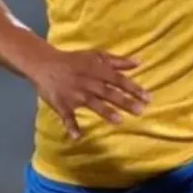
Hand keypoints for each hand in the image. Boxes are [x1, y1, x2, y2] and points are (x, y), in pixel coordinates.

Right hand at [32, 47, 149, 138]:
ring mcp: (75, 95)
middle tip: (140, 111)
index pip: (118, 80)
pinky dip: (71, 126)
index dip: (133, 88)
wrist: (45, 64)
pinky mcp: (62, 105)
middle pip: (109, 92)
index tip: (148, 97)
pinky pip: (67, 117)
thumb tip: (139, 62)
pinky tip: (77, 136)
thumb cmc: (74, 61)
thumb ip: (117, 61)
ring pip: (92, 103)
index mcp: (97, 70)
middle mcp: (88, 83)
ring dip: (105, 112)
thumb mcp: (96, 56)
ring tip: (119, 120)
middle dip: (125, 101)